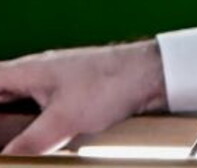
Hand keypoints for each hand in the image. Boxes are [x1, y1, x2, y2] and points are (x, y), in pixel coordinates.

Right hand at [0, 41, 166, 154]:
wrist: (151, 74)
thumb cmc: (112, 82)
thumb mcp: (64, 119)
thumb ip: (29, 142)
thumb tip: (8, 158)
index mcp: (29, 70)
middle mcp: (38, 72)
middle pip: (1, 92)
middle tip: (0, 135)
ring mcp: (54, 83)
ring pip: (18, 103)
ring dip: (9, 123)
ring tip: (8, 141)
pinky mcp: (70, 95)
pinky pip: (37, 110)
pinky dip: (27, 126)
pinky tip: (29, 141)